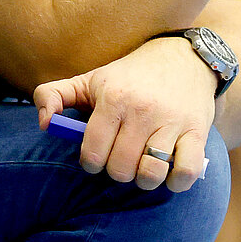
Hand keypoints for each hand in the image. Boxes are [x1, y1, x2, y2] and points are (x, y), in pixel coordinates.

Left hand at [32, 36, 216, 192]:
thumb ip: (54, 95)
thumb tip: (43, 122)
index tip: (96, 158)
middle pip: (120, 168)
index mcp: (113, 98)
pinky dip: (176, 182)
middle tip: (120, 160)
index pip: (93, 151)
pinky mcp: (197, 132)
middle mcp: (142, 110)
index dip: (91, 162)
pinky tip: (168, 173)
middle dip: (116, 171)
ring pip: (151, 173)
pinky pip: (186, 172)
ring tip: (142, 168)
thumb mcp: (89, 79)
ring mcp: (171, 122)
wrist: (184, 59)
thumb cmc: (129, 76)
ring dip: (144, 180)